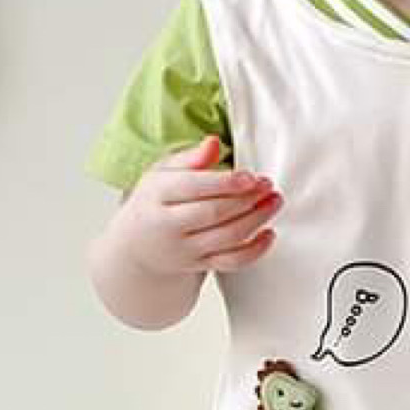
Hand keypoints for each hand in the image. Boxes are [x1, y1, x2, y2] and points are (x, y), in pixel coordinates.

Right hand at [118, 134, 282, 276]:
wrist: (136, 246)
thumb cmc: (154, 202)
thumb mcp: (161, 173)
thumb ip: (189, 159)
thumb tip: (213, 143)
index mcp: (156, 195)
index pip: (193, 187)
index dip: (225, 182)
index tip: (250, 177)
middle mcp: (168, 225)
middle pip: (213, 213)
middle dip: (246, 199)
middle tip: (267, 186)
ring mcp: (184, 250)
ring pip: (227, 238)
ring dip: (257, 220)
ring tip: (274, 202)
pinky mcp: (199, 266)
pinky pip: (231, 262)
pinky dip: (255, 250)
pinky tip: (269, 234)